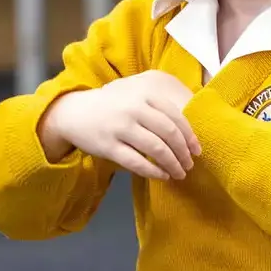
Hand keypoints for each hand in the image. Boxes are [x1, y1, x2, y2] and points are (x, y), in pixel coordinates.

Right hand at [39, 71, 200, 179]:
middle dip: (183, 152)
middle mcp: (133, 109)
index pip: (176, 117)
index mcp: (143, 95)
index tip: (197, 150)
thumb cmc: (111, 105)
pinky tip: (162, 176)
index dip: (190, 136)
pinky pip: (137, 162)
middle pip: (169, 133)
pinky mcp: (108, 146)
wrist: (73, 112)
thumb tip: (188, 123)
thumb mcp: (133, 94)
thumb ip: (156, 104)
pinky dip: (153, 172)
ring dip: (172, 164)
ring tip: (179, 173)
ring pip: (156, 149)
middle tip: (189, 164)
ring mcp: (120, 127)